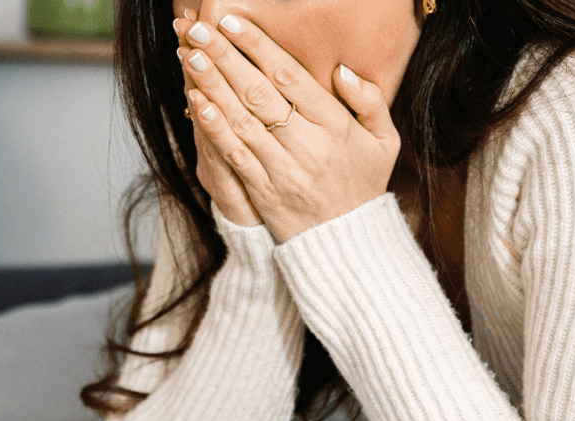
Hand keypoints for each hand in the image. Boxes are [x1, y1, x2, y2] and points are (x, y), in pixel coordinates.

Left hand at [176, 13, 399, 242]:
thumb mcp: (385, 141)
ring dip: (212, 86)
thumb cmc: (363, 185)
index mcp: (336, 127)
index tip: (233, 22)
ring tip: (189, 57)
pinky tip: (196, 103)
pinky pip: (234, 155)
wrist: (348, 244)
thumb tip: (342, 69)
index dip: (259, 46)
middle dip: (225, 57)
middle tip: (199, 31)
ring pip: (241, 121)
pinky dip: (213, 128)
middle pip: (259, 93)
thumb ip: (369, 101)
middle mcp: (307, 146)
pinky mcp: (263, 191)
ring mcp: (283, 170)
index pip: (290, 77)